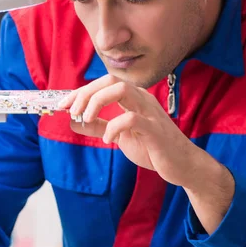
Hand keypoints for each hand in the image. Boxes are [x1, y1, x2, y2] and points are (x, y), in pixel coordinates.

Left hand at [58, 75, 202, 187]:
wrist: (182, 166)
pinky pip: (131, 119)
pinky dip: (113, 128)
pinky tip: (109, 140)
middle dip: (86, 93)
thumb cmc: (152, 148)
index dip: (80, 92)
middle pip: (110, 80)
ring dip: (97, 102)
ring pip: (121, 90)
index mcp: (133, 98)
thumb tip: (73, 121)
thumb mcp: (119, 134)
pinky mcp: (155, 129)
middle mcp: (141, 98)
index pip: (103, 83)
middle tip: (73, 112)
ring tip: (86, 119)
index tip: (63, 104)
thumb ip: (98, 126)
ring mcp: (150, 112)